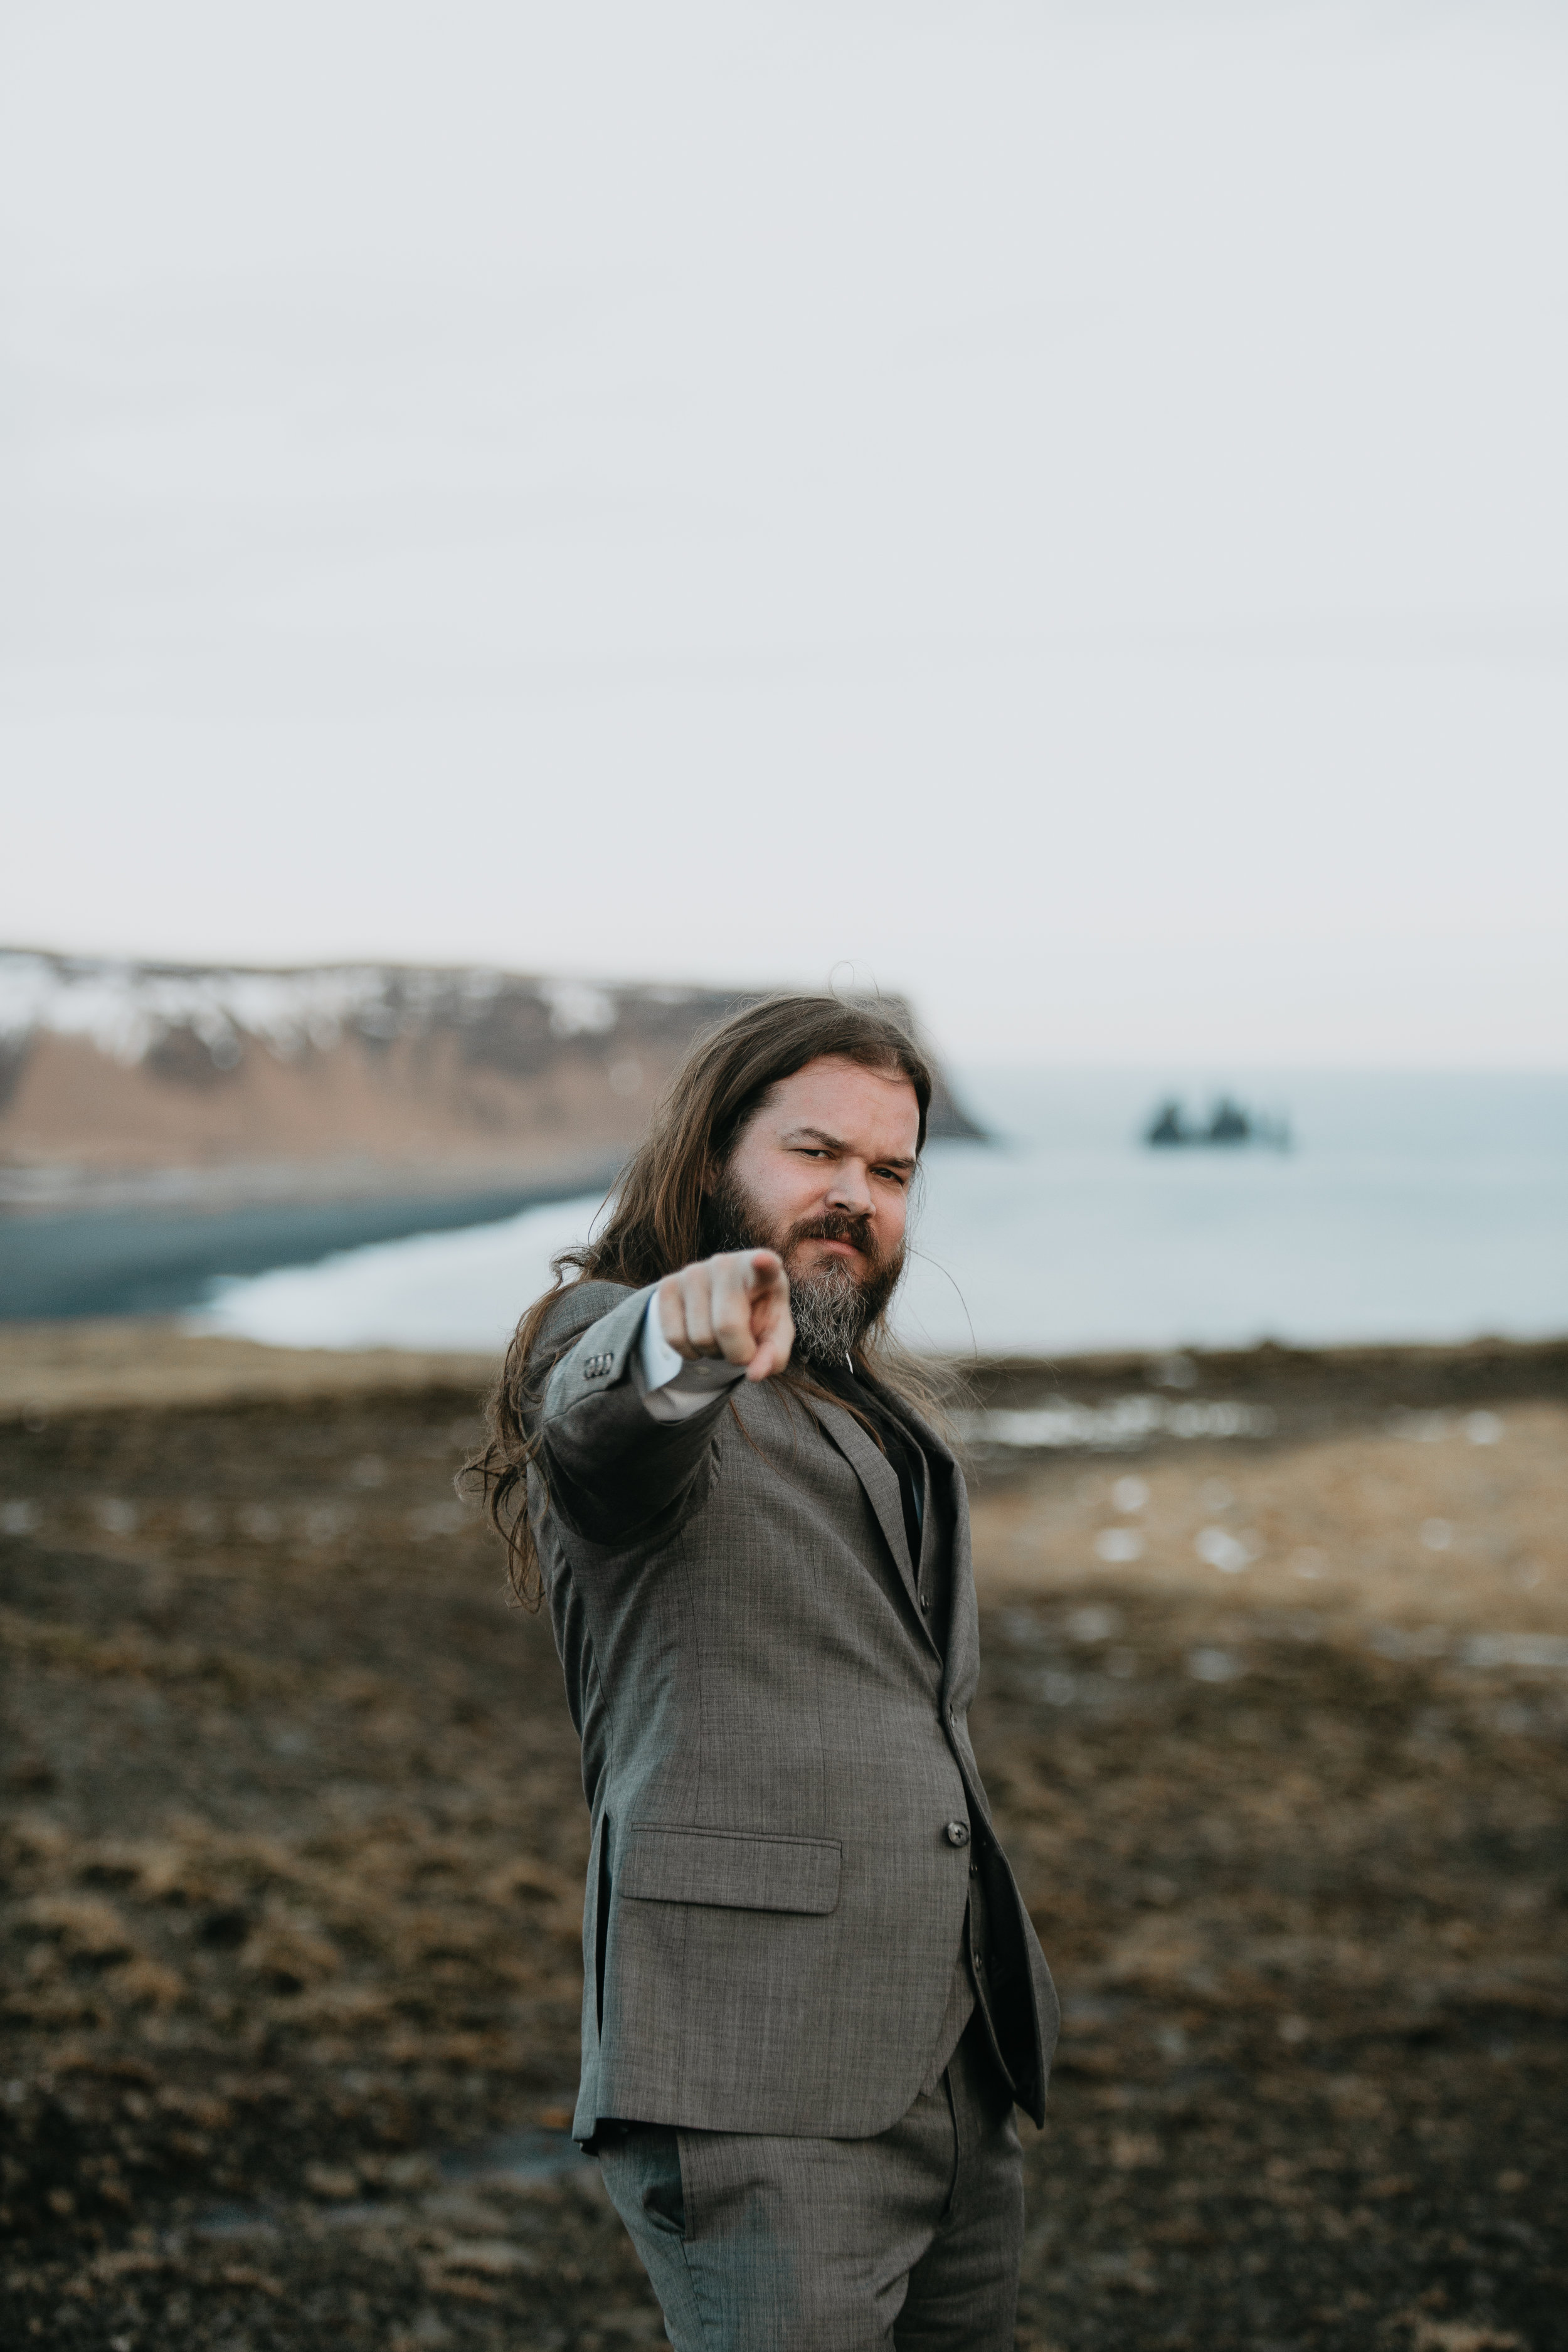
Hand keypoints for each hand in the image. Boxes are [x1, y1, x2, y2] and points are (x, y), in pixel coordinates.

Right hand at [654, 1250, 793, 1382]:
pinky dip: (689, 1352)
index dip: (764, 1263)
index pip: (766, 1265)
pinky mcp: (668, 1285)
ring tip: (721, 1338)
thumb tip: (755, 1374)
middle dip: (737, 1353)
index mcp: (765, 1271)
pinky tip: (700, 1339)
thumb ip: (773, 1355)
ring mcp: (693, 1272)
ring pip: (699, 1337)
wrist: (723, 1302)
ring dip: (713, 1354)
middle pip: (727, 1326)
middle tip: (742, 1348)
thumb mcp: (774, 1336)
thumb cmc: (757, 1317)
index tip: (763, 1259)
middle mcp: (726, 1264)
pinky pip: (673, 1337)